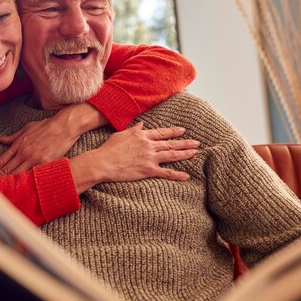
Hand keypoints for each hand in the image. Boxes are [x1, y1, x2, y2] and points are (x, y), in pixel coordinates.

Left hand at [0, 103, 107, 177]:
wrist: (64, 126)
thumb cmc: (47, 126)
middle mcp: (23, 153)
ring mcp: (34, 158)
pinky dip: (25, 183)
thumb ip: (14, 137)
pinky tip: (19, 191)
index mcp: (18, 145)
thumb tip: (2, 140)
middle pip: (6, 170)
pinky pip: (33, 175)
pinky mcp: (45, 163)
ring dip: (7, 184)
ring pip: (17, 174)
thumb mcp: (27, 128)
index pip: (0, 161)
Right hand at [70, 123, 199, 191]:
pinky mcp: (148, 170)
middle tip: (197, 143)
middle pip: (171, 143)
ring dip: (185, 154)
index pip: (162, 132)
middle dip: (185, 143)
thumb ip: (134, 130)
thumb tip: (142, 124)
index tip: (183, 130)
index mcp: (142, 136)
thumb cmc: (109, 149)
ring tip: (196, 153)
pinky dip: (177, 175)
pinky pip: (166, 173)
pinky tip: (186, 176)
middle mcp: (149, 145)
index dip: (173, 131)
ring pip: (172, 155)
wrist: (103, 162)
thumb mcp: (121, 134)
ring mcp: (150, 158)